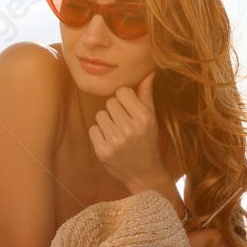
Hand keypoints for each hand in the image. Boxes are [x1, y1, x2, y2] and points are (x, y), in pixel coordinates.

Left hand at [88, 72, 167, 190]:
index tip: (130, 110)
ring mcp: (116, 141)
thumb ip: (146, 94)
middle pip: (110, 102)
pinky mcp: (103, 152)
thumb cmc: (148, 142)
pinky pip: (93, 129)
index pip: (122, 92)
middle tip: (124, 124)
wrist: (145, 174)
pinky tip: (111, 142)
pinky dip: (100, 134)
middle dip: (116, 111)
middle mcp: (130, 129)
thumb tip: (148, 72)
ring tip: (118, 133)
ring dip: (107, 122)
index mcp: (144, 118)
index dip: (125, 99)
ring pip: (100, 115)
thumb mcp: (152, 118)